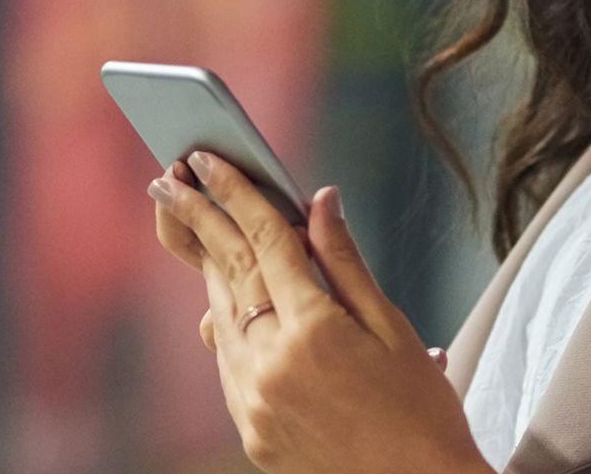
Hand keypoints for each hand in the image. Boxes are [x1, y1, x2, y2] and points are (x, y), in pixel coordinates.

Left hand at [148, 152, 489, 473]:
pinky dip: (225, 325)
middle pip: (228, 272)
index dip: (235, 193)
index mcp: (314, 331)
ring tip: (195, 224)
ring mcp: (253, 402)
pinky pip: (227, 362)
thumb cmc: (422, 412)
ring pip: (219, 316)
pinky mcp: (249, 431)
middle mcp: (271, 365)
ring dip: (208, 268)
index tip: (207, 160)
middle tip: (169, 178)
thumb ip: (345, 262)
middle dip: (198, 219)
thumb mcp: (392, 329)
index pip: (264, 242)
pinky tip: (226, 301)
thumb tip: (319, 200)